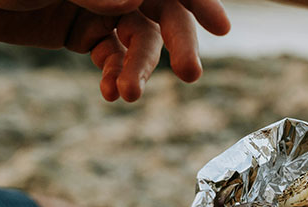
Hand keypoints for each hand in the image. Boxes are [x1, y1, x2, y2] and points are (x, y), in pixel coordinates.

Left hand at [0, 0, 229, 101]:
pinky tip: (109, 93)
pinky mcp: (86, 34)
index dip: (197, 2)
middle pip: (162, 12)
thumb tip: (133, 1)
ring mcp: (103, 9)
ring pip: (139, 42)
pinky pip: (112, 59)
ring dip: (139, 71)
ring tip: (129, 95)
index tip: (221, 27)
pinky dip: (115, 77)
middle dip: (177, 43)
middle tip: (190, 74)